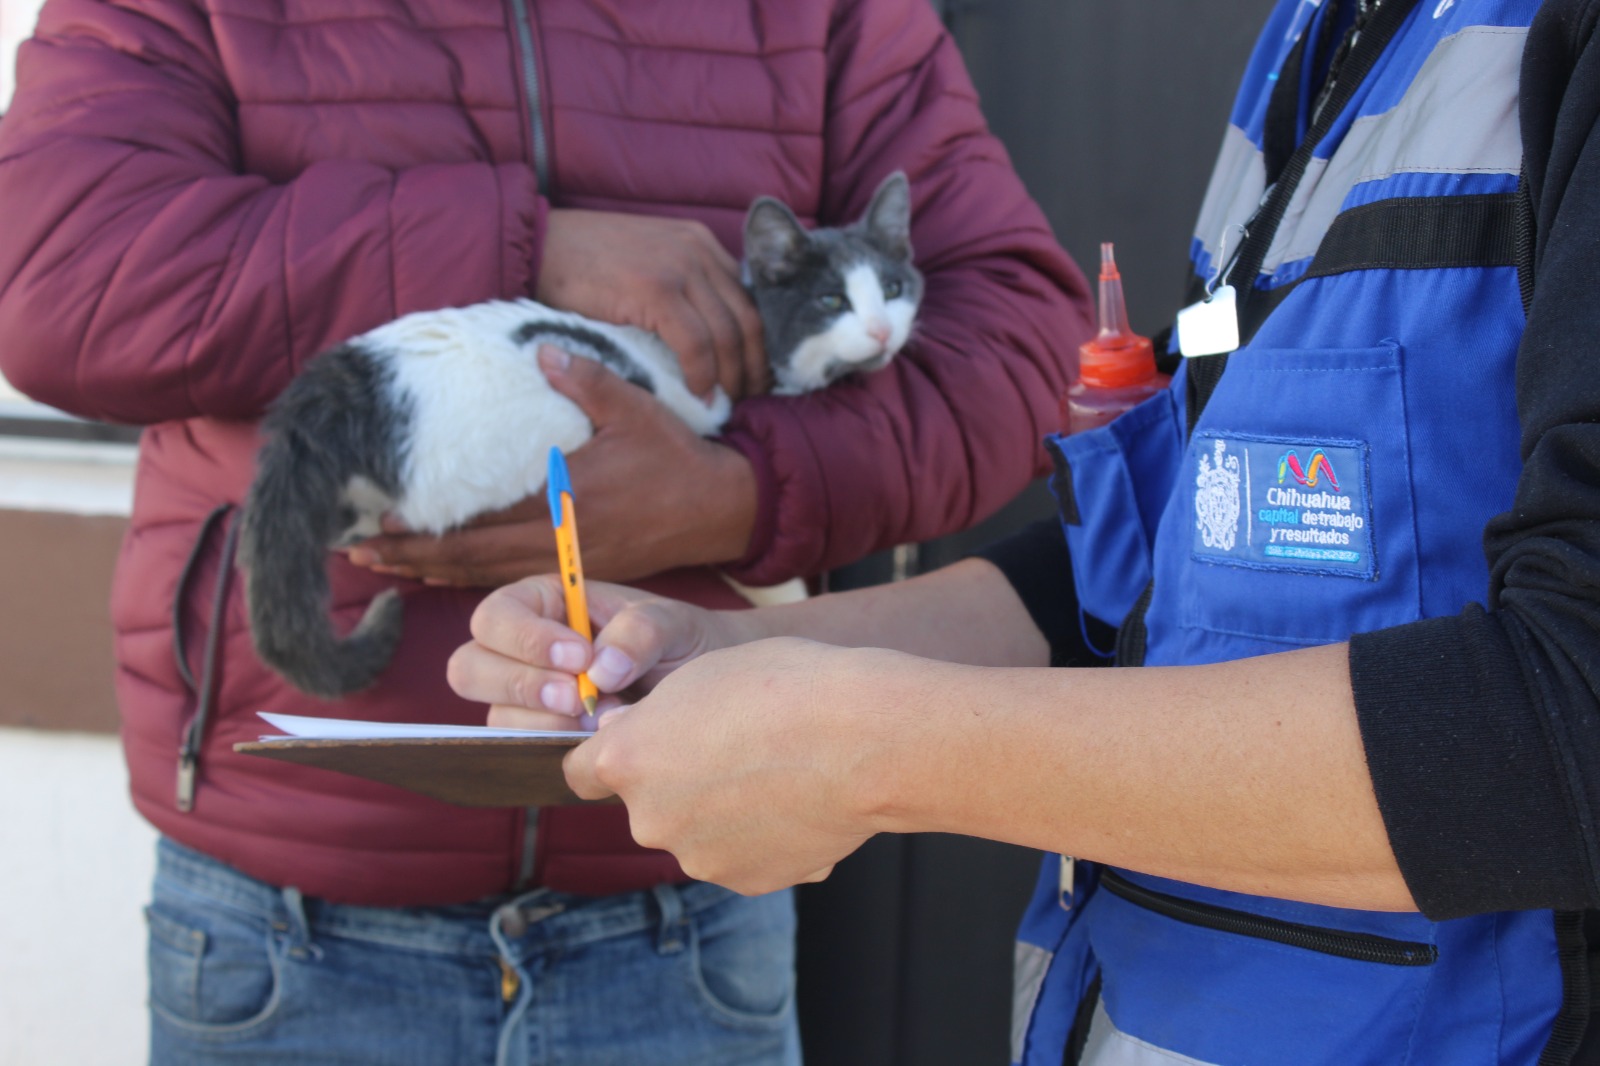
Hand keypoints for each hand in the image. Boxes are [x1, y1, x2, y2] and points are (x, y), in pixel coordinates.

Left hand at [348, 346, 758, 585]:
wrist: (722, 509)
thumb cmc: (677, 458)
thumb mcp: (636, 409)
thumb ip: (586, 380)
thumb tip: (542, 350)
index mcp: (568, 499)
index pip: (482, 520)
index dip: (428, 527)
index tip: (381, 520)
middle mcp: (562, 539)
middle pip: (471, 558)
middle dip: (412, 557)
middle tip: (360, 553)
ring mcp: (569, 563)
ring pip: (487, 576)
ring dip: (432, 572)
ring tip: (384, 566)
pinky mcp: (579, 573)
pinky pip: (513, 581)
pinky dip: (469, 579)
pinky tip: (441, 574)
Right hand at [446, 573, 742, 727]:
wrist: (700, 686)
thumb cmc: (678, 641)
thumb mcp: (671, 623)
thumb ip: (640, 632)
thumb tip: (601, 670)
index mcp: (542, 604)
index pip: (496, 616)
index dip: (525, 638)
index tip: (579, 656)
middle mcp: (521, 651)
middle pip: (469, 668)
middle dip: (521, 686)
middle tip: (578, 698)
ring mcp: (526, 699)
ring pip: (496, 716)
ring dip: (545, 722)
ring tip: (606, 718)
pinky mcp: (541, 736)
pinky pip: (522, 748)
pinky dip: (556, 746)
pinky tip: (597, 739)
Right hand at [538, 208, 768, 400]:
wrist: (537, 245)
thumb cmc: (583, 266)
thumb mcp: (645, 267)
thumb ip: (679, 292)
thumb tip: (706, 344)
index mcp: (700, 245)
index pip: (748, 300)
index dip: (757, 345)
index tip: (755, 378)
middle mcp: (698, 250)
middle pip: (748, 319)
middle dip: (754, 366)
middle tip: (749, 400)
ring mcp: (679, 265)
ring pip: (728, 333)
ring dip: (731, 377)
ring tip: (725, 405)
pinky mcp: (656, 286)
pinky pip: (696, 341)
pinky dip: (702, 373)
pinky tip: (698, 394)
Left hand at [563, 638, 882, 894]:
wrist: (862, 737)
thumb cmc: (783, 687)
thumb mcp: (699, 676)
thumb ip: (655, 719)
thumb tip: (639, 743)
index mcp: (627, 760)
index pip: (579, 771)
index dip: (609, 754)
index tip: (641, 743)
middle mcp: (651, 819)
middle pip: (646, 805)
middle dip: (675, 783)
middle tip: (731, 749)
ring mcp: (700, 858)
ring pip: (697, 832)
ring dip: (720, 811)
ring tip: (776, 773)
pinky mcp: (749, 882)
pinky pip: (743, 855)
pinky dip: (761, 835)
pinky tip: (798, 801)